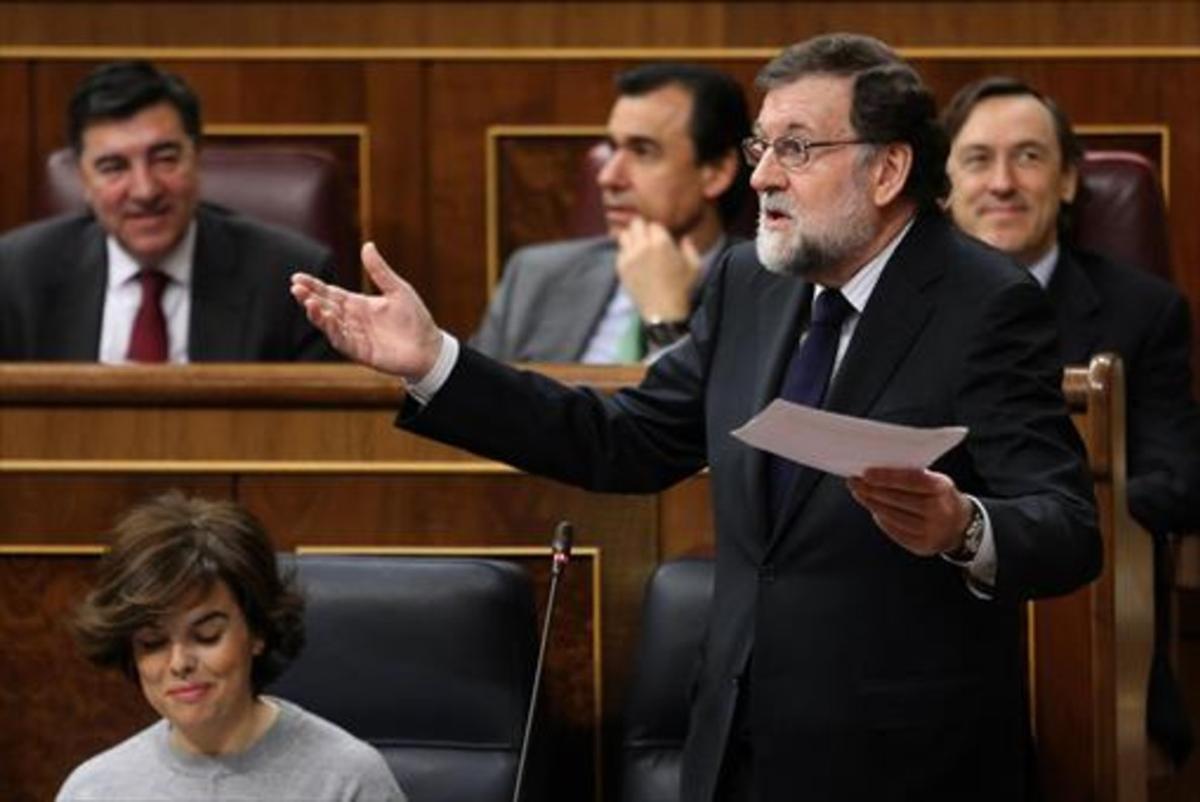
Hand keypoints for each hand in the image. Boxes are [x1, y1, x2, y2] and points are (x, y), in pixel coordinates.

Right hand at [291, 242, 442, 378]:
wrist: (429, 347)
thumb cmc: (415, 318)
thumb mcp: (397, 289)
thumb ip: (379, 271)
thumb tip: (367, 245)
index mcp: (359, 305)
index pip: (330, 293)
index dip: (313, 286)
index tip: (296, 277)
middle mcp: (353, 320)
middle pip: (325, 307)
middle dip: (309, 298)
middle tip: (295, 288)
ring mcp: (355, 336)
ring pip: (329, 325)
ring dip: (317, 314)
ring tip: (307, 302)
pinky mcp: (361, 352)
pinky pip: (342, 340)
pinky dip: (333, 330)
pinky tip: (327, 318)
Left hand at [615, 218, 701, 322]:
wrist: (664, 312)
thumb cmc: (683, 289)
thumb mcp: (695, 266)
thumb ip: (689, 247)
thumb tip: (683, 238)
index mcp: (661, 242)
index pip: (654, 224)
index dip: (658, 231)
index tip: (661, 238)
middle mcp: (642, 245)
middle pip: (636, 224)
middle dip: (643, 229)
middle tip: (648, 239)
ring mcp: (629, 256)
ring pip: (624, 235)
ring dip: (631, 238)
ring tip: (638, 247)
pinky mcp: (620, 268)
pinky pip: (619, 252)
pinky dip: (625, 253)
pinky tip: (634, 261)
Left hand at [846, 467, 972, 555]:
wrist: (960, 525)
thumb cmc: (940, 496)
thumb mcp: (935, 480)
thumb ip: (912, 476)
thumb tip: (876, 471)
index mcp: (942, 488)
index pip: (911, 480)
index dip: (887, 477)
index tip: (866, 474)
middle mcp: (939, 511)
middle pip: (898, 500)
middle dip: (872, 491)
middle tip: (854, 482)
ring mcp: (931, 531)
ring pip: (893, 517)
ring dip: (873, 505)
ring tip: (860, 494)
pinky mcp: (923, 546)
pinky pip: (895, 532)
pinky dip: (882, 520)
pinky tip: (874, 510)